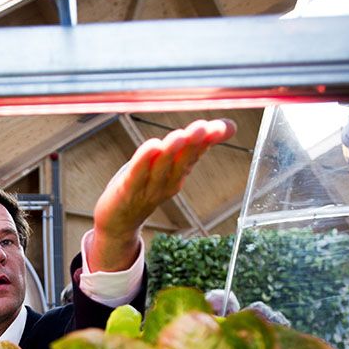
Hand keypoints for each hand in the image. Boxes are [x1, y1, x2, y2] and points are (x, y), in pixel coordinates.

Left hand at [89, 118, 235, 271]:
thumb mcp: (171, 164)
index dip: (209, 139)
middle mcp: (167, 182)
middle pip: (182, 161)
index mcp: (179, 174)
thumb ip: (193, 145)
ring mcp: (148, 188)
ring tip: (180, 136)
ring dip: (171, 151)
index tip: (225, 127)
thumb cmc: (144, 187)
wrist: (119, 222)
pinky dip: (144, 161)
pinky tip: (152, 147)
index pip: (197, 154)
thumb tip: (229, 126)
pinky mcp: (127, 189)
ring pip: (162, 168)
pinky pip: (138, 174)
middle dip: (193, 144)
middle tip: (202, 128)